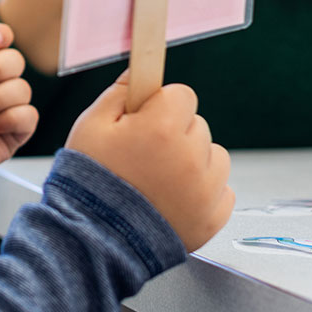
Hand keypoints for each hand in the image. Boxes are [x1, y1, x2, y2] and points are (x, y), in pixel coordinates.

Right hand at [67, 74, 233, 251]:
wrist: (95, 239)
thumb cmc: (90, 180)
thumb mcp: (90, 125)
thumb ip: (119, 92)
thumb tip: (139, 72)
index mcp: (163, 128)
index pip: (183, 95)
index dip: (161, 105)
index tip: (145, 119)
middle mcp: (191, 156)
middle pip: (197, 125)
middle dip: (174, 132)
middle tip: (144, 154)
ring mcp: (206, 190)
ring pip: (213, 155)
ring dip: (193, 161)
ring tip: (159, 179)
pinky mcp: (213, 217)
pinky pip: (222, 189)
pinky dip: (203, 191)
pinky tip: (174, 198)